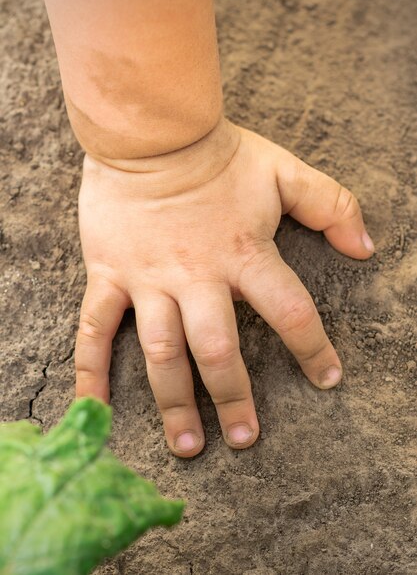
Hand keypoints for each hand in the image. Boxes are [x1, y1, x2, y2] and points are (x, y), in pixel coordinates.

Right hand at [75, 119, 373, 456]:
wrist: (150, 134)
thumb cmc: (218, 154)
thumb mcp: (284, 171)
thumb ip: (331, 205)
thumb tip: (366, 247)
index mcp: (244, 255)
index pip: (289, 311)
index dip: (313, 348)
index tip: (328, 379)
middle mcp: (196, 277)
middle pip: (217, 349)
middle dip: (233, 397)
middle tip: (245, 439)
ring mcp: (149, 279)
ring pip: (160, 352)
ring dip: (174, 402)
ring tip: (188, 446)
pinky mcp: (109, 274)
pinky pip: (94, 328)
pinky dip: (91, 370)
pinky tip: (95, 408)